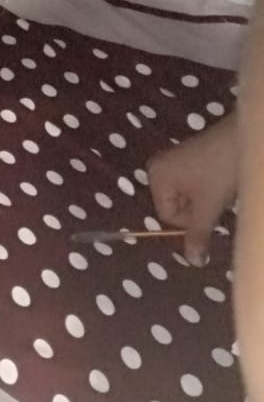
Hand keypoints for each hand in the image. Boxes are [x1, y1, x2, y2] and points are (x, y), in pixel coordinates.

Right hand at [148, 116, 237, 265]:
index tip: (210, 210)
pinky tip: (222, 181)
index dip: (191, 221)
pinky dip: (210, 189)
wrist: (245, 138)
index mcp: (156, 176)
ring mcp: (175, 160)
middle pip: (177, 207)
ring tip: (222, 190)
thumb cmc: (221, 172)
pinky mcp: (192, 156)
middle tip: (218, 199)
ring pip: (189, 197)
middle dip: (199, 210)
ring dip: (207, 201)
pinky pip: (195, 184)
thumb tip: (193, 263)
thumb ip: (198, 236)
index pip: (169, 216)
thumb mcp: (209, 207)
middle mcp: (160, 166)